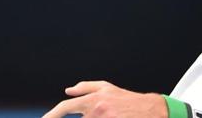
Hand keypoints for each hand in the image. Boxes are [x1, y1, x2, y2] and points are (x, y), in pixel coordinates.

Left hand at [43, 80, 166, 117]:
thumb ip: (86, 87)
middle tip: (101, 113)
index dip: (52, 115)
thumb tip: (68, 90)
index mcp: (94, 99)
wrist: (149, 110)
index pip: (66, 107)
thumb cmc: (127, 99)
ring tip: (111, 114)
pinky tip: (111, 117)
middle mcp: (97, 111)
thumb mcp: (107, 88)